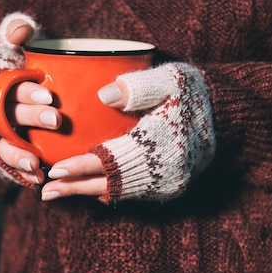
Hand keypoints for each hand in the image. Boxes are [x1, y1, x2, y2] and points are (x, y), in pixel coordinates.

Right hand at [0, 12, 63, 186]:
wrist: (11, 94)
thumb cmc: (18, 65)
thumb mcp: (13, 45)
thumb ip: (14, 31)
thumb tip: (20, 30)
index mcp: (0, 83)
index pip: (11, 86)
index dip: (28, 92)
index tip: (49, 95)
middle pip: (10, 115)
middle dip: (32, 117)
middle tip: (56, 119)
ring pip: (5, 144)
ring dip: (19, 154)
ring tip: (36, 163)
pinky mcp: (4, 152)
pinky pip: (10, 165)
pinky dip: (21, 172)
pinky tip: (37, 180)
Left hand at [41, 63, 215, 203]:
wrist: (226, 116)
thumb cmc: (193, 92)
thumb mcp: (170, 78)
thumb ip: (136, 85)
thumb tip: (102, 96)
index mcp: (159, 144)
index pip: (111, 160)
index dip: (80, 167)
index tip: (54, 170)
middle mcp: (163, 171)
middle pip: (110, 184)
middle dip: (75, 188)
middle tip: (45, 192)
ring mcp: (167, 183)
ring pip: (118, 192)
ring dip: (85, 193)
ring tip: (55, 194)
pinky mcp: (168, 187)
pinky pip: (130, 192)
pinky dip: (105, 190)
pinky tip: (85, 188)